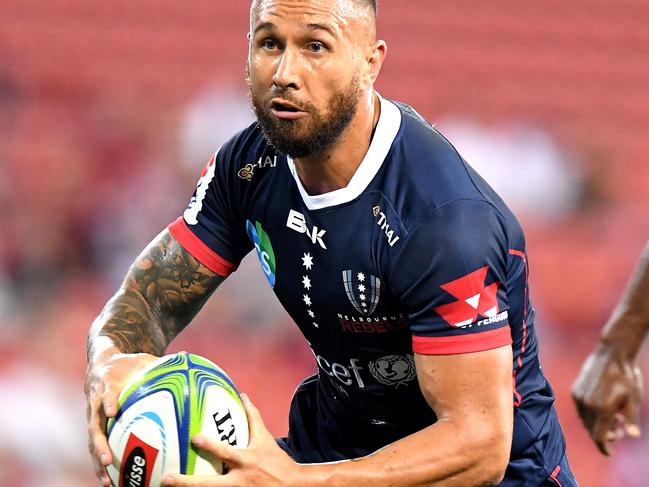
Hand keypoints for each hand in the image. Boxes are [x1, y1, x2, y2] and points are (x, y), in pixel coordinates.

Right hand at [84, 349, 157, 485]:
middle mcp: (96, 403)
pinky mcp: (94, 426)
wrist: (102, 363)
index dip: (108, 401)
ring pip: (92, 442)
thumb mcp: (143, 359)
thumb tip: (187, 357)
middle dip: (99, 443)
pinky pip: (96, 447)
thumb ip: (162, 363)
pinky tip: (111, 482)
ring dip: (98, 460)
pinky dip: (101, 465)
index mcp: (107, 384)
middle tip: (108, 458)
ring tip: (107, 480)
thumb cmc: (128, 363)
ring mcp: (92, 417)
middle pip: (93, 425)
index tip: (113, 411)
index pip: (106, 393)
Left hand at [162, 394, 304, 486]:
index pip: (226, 451)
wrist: (293, 486)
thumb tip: (243, 396)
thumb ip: (252, 417)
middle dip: (187, 482)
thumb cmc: (277, 461)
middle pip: (210, 484)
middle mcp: (240, 480)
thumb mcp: (265, 438)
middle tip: (166, 479)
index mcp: (246, 461)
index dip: (211, 445)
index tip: (194, 438)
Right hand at [572, 344, 642, 454]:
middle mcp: (587, 405)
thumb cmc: (626, 377)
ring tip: (613, 417)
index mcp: (602, 410)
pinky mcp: (576, 390)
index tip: (610, 453)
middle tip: (618, 431)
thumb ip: (631, 419)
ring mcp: (579, 397)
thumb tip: (633, 436)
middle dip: (604, 436)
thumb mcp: (634, 400)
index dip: (604, 447)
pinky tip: (603, 407)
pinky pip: (581, 409)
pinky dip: (590, 414)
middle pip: (591, 430)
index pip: (598, 437)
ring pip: (585, 420)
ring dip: (597, 425)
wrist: (612, 354)